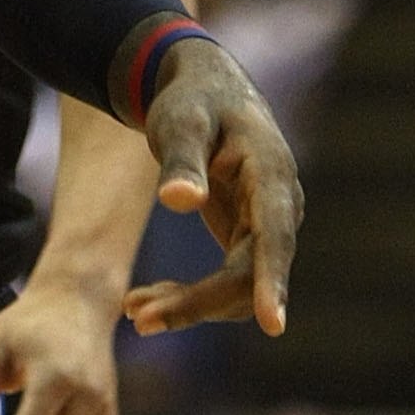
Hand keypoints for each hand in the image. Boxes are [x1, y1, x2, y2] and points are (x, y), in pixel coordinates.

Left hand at [126, 38, 303, 338]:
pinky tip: (145, 301)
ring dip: (190, 306)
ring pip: (238, 287)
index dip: (273, 281)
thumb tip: (179, 201)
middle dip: (199, 303)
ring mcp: (266, 226)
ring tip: (134, 312)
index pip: (276, 236)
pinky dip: (189, 295)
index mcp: (271, 173)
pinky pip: (226, 281)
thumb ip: (181, 159)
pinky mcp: (248, 238)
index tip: (273, 325)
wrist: (202, 90)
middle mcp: (279, 207)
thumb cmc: (191, 101)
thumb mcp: (180, 121)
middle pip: (249, 274)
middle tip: (140, 318)